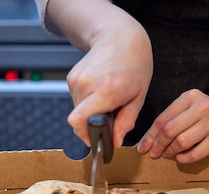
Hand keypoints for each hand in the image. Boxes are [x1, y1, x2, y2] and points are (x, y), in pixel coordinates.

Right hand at [65, 28, 152, 147]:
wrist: (119, 37)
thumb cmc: (134, 65)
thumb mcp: (138, 97)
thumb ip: (125, 122)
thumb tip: (115, 142)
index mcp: (105, 91)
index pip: (79, 121)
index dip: (85, 135)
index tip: (96, 139)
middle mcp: (86, 85)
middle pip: (80, 120)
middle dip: (94, 124)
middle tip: (111, 115)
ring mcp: (76, 80)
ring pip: (78, 110)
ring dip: (91, 112)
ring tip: (108, 99)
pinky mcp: (71, 78)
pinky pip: (77, 100)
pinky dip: (88, 102)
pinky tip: (101, 90)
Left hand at [136, 89, 208, 163]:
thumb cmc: (202, 115)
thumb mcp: (186, 109)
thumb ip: (169, 120)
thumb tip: (145, 142)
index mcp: (190, 96)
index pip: (163, 118)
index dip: (150, 135)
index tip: (142, 146)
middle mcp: (203, 107)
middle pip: (170, 130)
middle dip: (158, 144)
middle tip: (154, 153)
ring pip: (182, 142)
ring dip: (170, 151)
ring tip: (167, 154)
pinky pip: (195, 153)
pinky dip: (184, 158)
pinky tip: (180, 157)